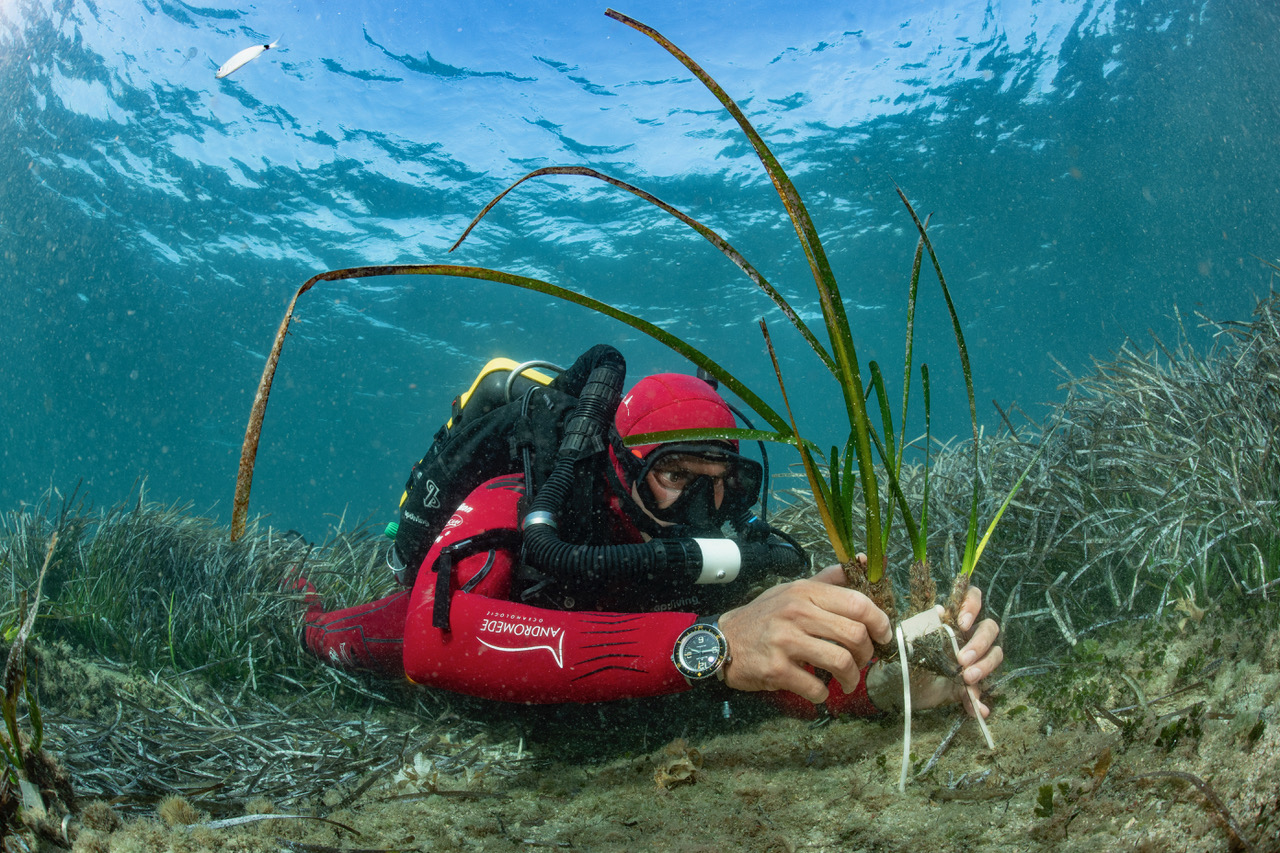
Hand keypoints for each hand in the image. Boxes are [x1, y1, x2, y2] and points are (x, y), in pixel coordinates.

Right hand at [716, 558, 892, 703]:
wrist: (723, 641)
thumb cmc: (765, 616)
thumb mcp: (793, 589)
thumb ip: (829, 579)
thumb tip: (861, 560)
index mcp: (805, 592)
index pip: (858, 603)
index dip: (880, 622)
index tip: (884, 636)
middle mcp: (796, 612)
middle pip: (855, 635)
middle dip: (867, 655)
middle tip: (862, 662)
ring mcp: (785, 641)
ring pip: (841, 662)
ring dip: (851, 678)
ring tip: (846, 681)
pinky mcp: (776, 669)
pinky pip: (816, 687)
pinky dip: (824, 694)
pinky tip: (818, 689)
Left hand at [865, 585, 1002, 717]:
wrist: (896, 686)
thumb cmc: (904, 656)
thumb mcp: (910, 640)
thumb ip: (924, 625)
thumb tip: (940, 610)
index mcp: (952, 620)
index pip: (973, 599)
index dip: (973, 605)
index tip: (962, 623)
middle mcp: (967, 636)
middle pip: (989, 629)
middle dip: (980, 643)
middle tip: (962, 659)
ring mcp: (972, 660)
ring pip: (994, 655)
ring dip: (985, 666)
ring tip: (967, 678)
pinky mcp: (969, 685)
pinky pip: (982, 692)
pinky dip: (979, 701)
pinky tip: (977, 709)